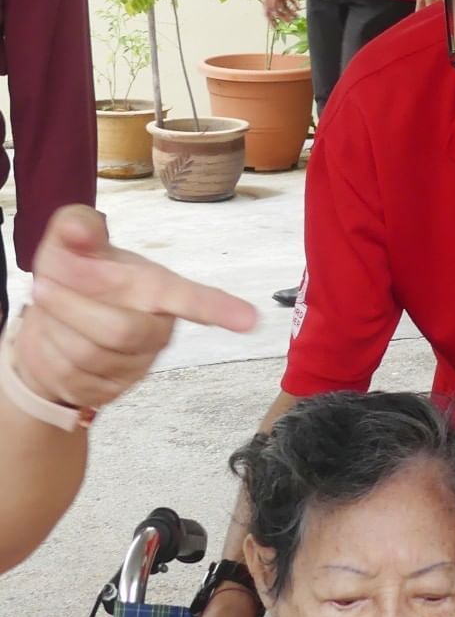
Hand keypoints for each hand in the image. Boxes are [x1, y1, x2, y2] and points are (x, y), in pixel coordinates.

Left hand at [16, 207, 256, 411]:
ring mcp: (136, 363)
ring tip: (50, 310)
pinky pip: (68, 377)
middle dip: (71, 308)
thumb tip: (83, 228)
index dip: (220, 309)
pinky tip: (52, 338)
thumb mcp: (70, 242)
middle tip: (42, 287)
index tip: (251, 320)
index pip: (192, 299)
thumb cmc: (77, 275)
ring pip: (87, 355)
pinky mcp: (108, 390)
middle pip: (120, 331)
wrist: (50, 324)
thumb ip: (76, 226)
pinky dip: (45, 353)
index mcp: (158, 289)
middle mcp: (157, 328)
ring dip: (52, 328)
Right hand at [262, 0, 298, 23]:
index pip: (267, 12)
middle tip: (291, 22)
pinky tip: (298, 8)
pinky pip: (290, 0)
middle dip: (283, 17)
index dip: (271, 21)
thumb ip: (273, 3)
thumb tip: (272, 14)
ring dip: (290, 12)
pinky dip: (294, 4)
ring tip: (296, 16)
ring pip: (285, 6)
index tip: (276, 28)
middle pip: (277, 11)